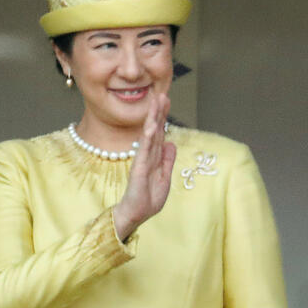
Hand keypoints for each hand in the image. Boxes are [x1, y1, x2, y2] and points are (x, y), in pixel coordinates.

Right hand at [112, 93, 175, 239]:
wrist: (136, 214)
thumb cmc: (148, 199)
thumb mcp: (164, 178)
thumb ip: (167, 161)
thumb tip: (171, 143)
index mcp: (154, 157)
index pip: (159, 133)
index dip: (163, 117)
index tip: (165, 101)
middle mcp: (147, 155)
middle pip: (154, 130)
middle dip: (158, 112)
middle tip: (162, 94)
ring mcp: (142, 160)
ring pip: (149, 136)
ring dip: (153, 119)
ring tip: (156, 103)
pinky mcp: (139, 168)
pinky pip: (144, 150)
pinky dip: (146, 138)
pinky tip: (149, 126)